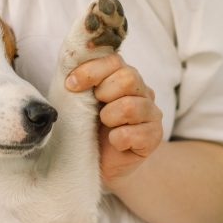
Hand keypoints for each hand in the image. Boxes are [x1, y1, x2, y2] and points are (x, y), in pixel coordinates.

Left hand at [65, 54, 162, 187]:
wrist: (96, 163)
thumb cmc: (87, 128)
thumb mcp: (78, 100)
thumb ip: (78, 78)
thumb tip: (68, 59)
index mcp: (124, 76)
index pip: (114, 60)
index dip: (90, 71)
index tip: (71, 85)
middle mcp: (143, 91)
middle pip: (128, 78)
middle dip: (103, 93)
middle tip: (96, 109)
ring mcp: (152, 113)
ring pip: (130, 106)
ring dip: (109, 117)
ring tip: (105, 126)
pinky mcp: (154, 136)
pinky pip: (132, 134)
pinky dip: (117, 140)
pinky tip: (115, 143)